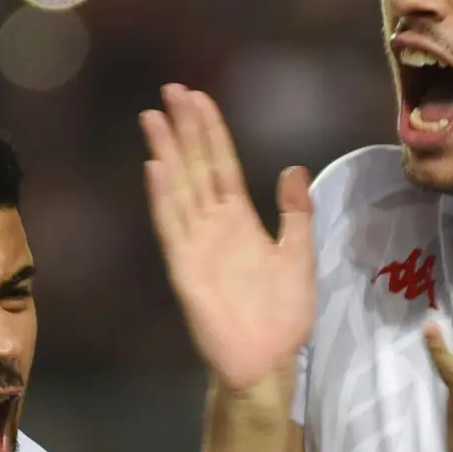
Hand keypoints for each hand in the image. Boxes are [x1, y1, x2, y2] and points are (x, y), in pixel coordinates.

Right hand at [140, 84, 315, 393]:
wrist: (268, 361)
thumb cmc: (282, 315)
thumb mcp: (299, 255)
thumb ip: (295, 213)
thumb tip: (294, 168)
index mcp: (238, 219)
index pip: (221, 165)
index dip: (210, 132)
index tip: (198, 98)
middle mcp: (212, 225)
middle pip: (194, 167)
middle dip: (183, 129)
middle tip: (170, 90)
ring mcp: (195, 244)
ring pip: (178, 188)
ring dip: (166, 153)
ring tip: (153, 117)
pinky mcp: (184, 269)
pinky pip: (171, 227)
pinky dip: (163, 198)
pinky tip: (156, 168)